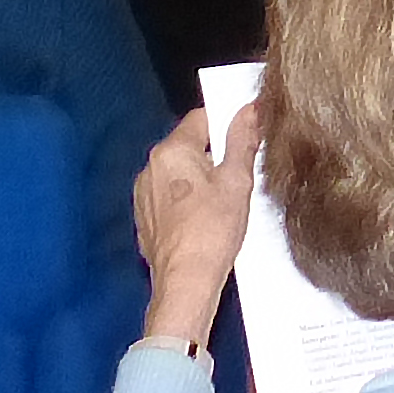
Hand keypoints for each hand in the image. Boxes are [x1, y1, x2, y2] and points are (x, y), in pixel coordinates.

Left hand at [134, 104, 257, 349]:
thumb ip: (242, 140)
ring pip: (178, 172)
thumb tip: (250, 109)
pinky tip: (203, 219)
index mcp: (171, 150)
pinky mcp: (144, 219)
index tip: (245, 137)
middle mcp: (150, 167)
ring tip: (222, 201)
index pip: (201, 117)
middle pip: (188, 145)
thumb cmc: (213, 230)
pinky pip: (168, 197)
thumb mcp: (236, 181)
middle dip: (213, 155)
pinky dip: (185, 201)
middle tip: (238, 175)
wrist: (185, 283)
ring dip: (198, 179)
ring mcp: (143, 194)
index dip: (226, 123)